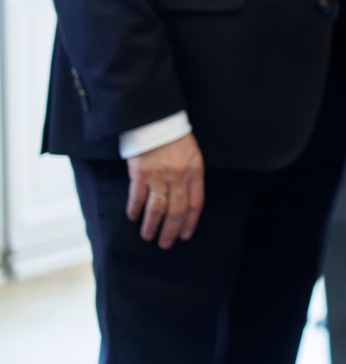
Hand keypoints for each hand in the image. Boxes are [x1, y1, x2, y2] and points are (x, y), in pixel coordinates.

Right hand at [126, 132, 204, 248]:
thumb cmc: (176, 138)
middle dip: (170, 231)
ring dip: (151, 225)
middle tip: (165, 244)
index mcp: (195, 171)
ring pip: (156, 208)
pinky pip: (137, 197)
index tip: (185, 236)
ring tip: (148, 236)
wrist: (157, 119)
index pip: (195, 204)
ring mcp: (159, 175)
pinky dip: (134, 210)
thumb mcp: (193, 156)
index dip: (190, 222)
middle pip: (176, 211)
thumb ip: (191, 177)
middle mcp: (179, 176)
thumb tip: (185, 203)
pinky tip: (133, 218)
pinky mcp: (140, 173)